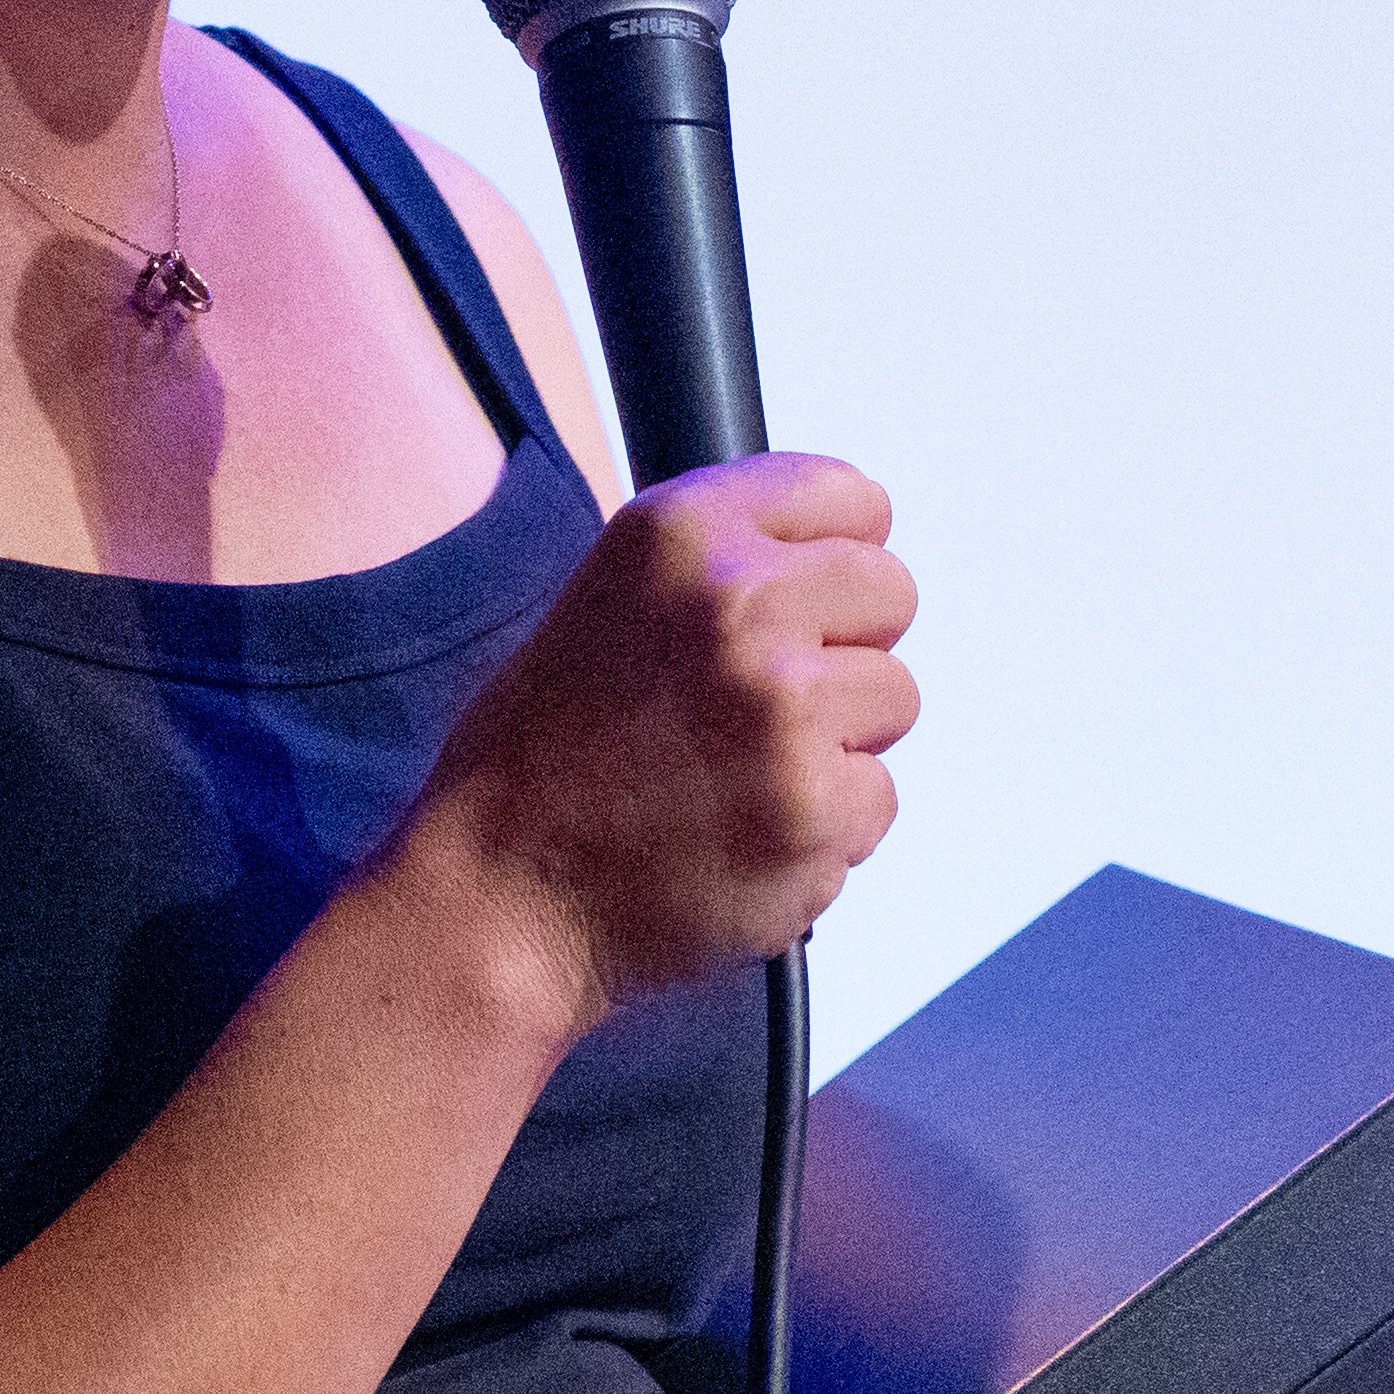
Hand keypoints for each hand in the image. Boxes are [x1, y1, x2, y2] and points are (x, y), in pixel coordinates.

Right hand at [392, 453, 914, 1021]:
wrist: (499, 897)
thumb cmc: (537, 765)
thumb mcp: (604, 604)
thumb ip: (718, 571)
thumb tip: (830, 566)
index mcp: (677, 534)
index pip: (848, 496)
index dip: (836, 554)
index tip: (813, 598)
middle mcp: (737, 603)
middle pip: (889, 592)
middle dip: (845, 649)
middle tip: (765, 706)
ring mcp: (783, 708)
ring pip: (894, 700)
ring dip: (838, 743)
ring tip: (738, 777)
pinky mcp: (815, 807)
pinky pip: (878, 799)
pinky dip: (826, 828)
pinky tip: (744, 835)